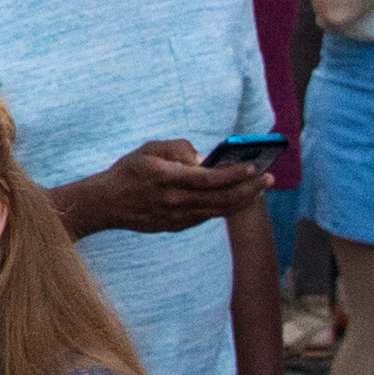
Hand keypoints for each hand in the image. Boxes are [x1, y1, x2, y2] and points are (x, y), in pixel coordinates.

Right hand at [53, 139, 267, 235]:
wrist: (105, 203)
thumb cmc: (128, 171)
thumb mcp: (149, 148)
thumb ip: (178, 148)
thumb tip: (203, 158)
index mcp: (168, 179)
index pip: (210, 179)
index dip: (235, 174)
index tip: (254, 166)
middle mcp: (175, 201)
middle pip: (221, 198)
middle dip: (249, 188)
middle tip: (268, 178)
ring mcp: (177, 217)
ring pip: (219, 211)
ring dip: (243, 200)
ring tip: (259, 189)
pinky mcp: (177, 226)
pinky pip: (208, 216)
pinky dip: (226, 207)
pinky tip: (238, 198)